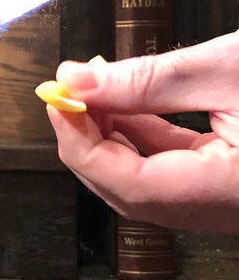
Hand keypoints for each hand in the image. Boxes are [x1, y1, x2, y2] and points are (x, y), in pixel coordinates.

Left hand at [47, 32, 238, 232]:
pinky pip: (170, 172)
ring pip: (147, 182)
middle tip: (70, 95)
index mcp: (227, 192)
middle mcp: (225, 210)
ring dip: (112, 139)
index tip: (57, 102)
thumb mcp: (226, 69)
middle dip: (90, 141)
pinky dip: (142, 140)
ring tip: (93, 94)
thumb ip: (147, 81)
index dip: (81, 145)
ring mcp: (224, 201)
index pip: (129, 185)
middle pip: (131, 189)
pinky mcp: (226, 184)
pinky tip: (125, 107)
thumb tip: (73, 80)